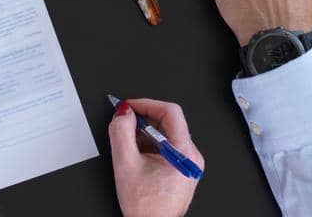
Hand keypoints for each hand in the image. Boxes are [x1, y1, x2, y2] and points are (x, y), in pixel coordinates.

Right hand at [109, 98, 202, 216]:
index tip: (129, 106)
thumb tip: (122, 112)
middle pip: (169, 122)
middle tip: (124, 123)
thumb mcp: (125, 164)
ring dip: (145, 133)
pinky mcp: (182, 169)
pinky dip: (149, 144)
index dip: (146, 103)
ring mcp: (188, 164)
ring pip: (166, 134)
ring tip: (129, 144)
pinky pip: (167, 146)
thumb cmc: (146, 206)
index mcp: (184, 153)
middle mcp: (191, 157)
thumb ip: (120, 132)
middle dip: (143, 119)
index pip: (171, 112)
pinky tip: (137, 155)